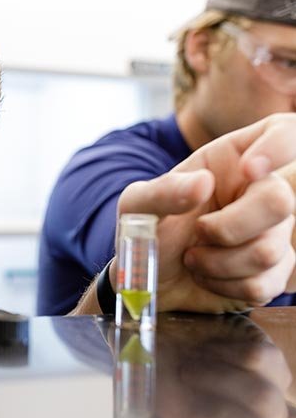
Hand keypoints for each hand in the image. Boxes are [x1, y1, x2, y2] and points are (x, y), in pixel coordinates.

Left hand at [115, 114, 295, 312]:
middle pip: (282, 201)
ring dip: (218, 263)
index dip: (279, 146)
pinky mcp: (273, 272)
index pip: (283, 132)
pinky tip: (207, 276)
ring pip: (270, 250)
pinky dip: (225, 285)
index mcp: (234, 160)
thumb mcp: (138, 205)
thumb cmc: (145, 231)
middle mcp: (260, 192)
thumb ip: (162, 192)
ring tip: (193, 257)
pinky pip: (265, 284)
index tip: (248, 169)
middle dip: (230, 227)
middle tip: (198, 232)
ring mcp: (272, 232)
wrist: (144, 278)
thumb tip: (202, 183)